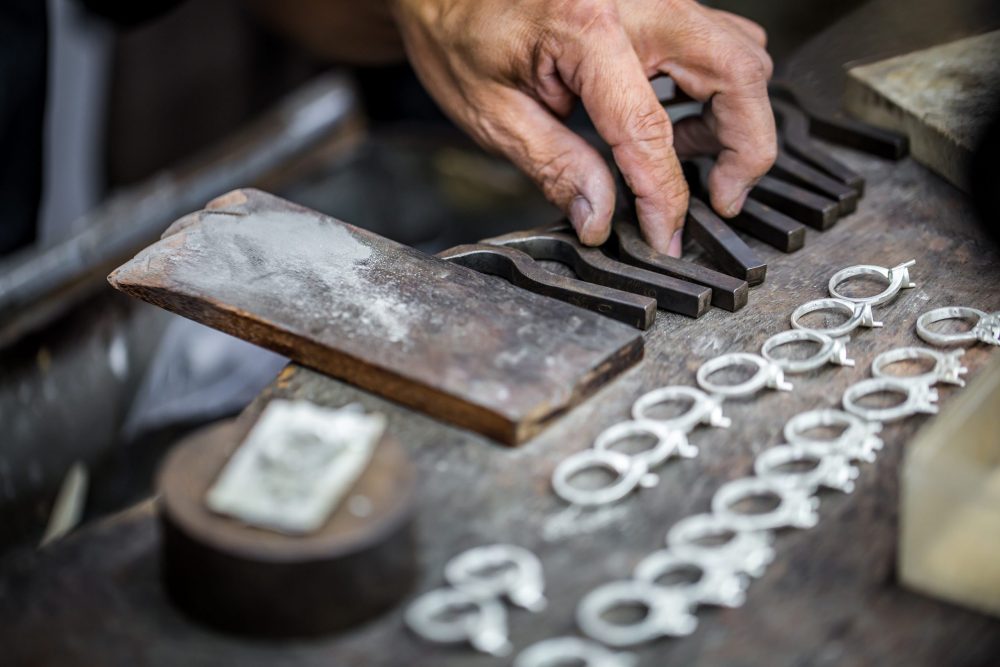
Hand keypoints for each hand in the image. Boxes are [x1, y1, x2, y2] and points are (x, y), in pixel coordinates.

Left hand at [392, 0, 774, 255]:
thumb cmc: (460, 34)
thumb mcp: (494, 114)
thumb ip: (556, 166)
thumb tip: (601, 218)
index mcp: (585, 27)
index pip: (649, 128)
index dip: (664, 195)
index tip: (666, 236)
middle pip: (738, 73)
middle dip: (744, 148)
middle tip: (719, 198)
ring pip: (742, 55)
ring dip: (735, 118)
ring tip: (687, 160)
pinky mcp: (660, 2)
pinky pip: (720, 42)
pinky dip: (718, 90)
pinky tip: (678, 122)